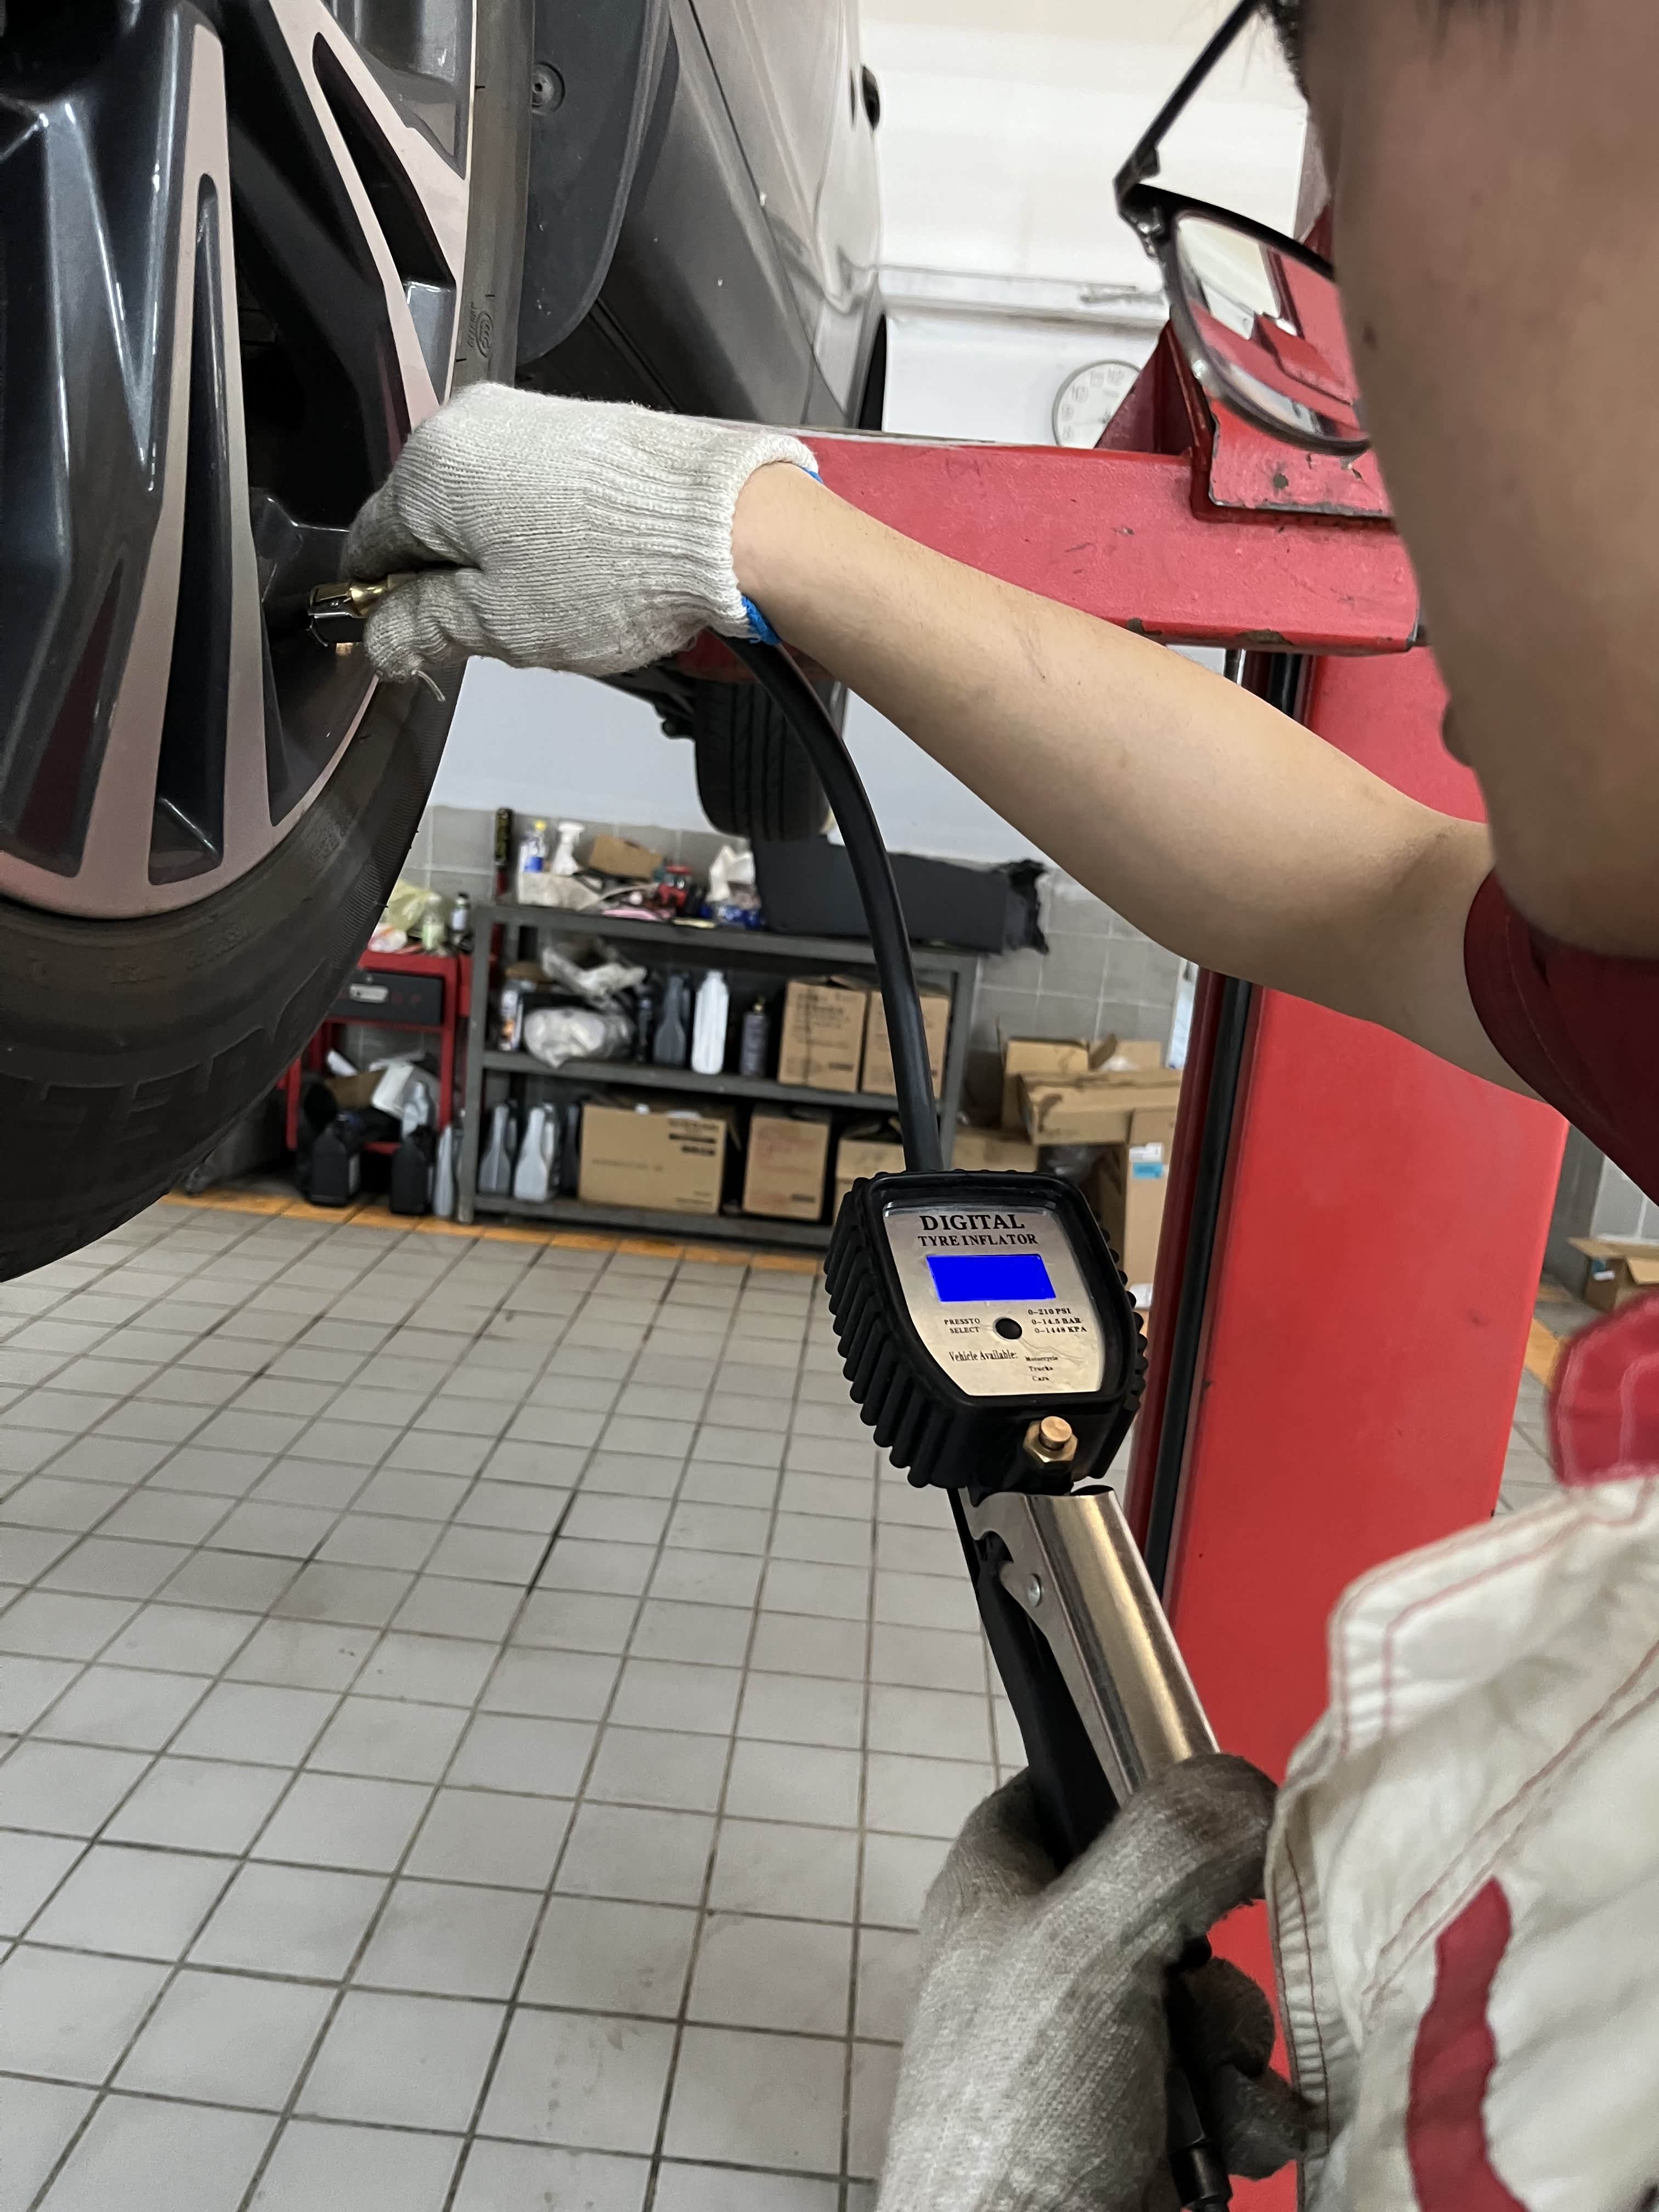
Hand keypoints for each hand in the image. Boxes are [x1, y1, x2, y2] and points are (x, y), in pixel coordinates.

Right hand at [342, 384, 816, 680]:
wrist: (728, 525)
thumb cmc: (614, 572)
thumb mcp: (499, 622)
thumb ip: (423, 626)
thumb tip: (378, 637)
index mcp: (430, 467)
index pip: (370, 543)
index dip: (383, 601)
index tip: (412, 639)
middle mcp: (471, 424)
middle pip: (425, 520)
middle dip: (450, 579)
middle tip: (502, 627)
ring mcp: (528, 417)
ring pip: (477, 505)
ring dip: (496, 559)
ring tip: (555, 600)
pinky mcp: (578, 426)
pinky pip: (527, 487)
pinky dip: (537, 534)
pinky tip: (581, 568)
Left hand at [876, 1756, 1305, 2211]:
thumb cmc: (1018, 2114)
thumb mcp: (1087, 1944)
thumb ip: (1172, 1846)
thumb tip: (1249, 1784)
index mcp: (996, 1891)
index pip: (1063, 1788)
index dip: (1132, 1782)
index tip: (1205, 1804)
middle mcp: (1043, 1961)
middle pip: (1171, 1898)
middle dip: (1218, 1949)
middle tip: (1201, 1979)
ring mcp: (1096, 2052)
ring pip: (1212, 2001)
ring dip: (1235, 2044)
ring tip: (1209, 2087)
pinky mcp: (1145, 2130)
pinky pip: (1230, 2092)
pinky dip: (1245, 2114)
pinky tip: (1229, 2141)